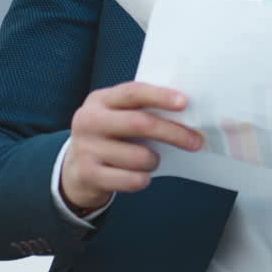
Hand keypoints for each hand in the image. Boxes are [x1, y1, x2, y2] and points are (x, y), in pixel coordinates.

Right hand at [60, 81, 203, 209]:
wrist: (76, 169)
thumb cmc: (111, 136)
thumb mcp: (118, 115)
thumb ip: (143, 109)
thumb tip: (189, 114)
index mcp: (100, 100)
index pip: (133, 92)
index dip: (160, 96)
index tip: (185, 103)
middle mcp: (89, 121)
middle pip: (140, 123)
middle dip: (173, 133)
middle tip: (196, 141)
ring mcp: (85, 148)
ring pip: (139, 156)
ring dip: (155, 161)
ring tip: (152, 160)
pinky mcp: (88, 174)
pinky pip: (131, 180)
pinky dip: (143, 179)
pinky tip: (140, 176)